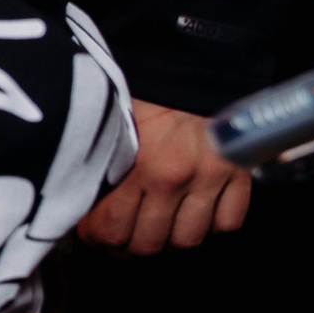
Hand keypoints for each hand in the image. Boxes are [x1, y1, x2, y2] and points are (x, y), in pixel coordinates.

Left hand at [78, 99, 251, 253]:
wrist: (191, 65)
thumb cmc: (143, 94)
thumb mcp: (107, 127)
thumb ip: (97, 165)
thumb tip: (74, 202)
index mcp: (131, 165)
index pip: (109, 229)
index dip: (97, 239)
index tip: (93, 234)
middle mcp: (171, 176)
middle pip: (147, 244)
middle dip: (128, 247)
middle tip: (121, 240)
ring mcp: (208, 178)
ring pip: (187, 240)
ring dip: (169, 240)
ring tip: (157, 230)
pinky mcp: (239, 174)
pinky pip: (228, 223)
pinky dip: (212, 225)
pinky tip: (195, 214)